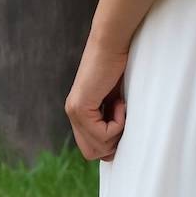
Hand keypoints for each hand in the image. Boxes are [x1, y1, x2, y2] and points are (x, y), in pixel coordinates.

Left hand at [65, 33, 128, 161]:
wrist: (113, 43)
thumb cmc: (120, 64)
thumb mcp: (116, 97)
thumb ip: (111, 116)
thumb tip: (116, 146)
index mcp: (79, 112)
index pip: (90, 148)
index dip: (111, 142)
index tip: (123, 120)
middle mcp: (73, 113)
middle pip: (91, 153)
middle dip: (112, 143)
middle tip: (123, 118)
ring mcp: (74, 111)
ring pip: (97, 147)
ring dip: (116, 132)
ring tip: (121, 106)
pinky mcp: (80, 108)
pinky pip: (102, 134)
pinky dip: (118, 123)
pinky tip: (119, 102)